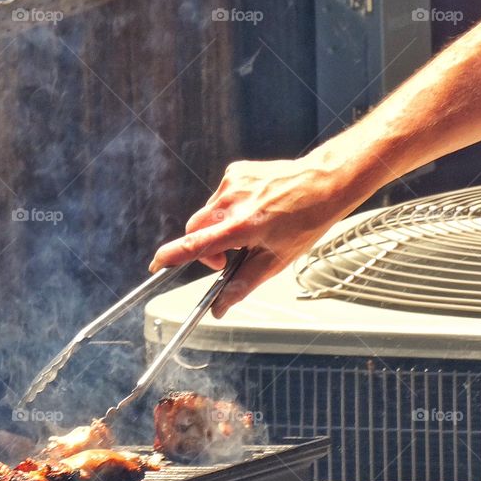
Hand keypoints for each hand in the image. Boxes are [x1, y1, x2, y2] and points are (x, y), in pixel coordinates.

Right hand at [150, 153, 357, 317]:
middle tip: (230, 257)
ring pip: (208, 214)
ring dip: (219, 227)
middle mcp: (232, 202)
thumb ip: (243, 285)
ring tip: (252, 228)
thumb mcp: (276, 261)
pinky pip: (220, 197)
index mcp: (242, 227)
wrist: (324, 182)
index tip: (156, 265)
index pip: (195, 244)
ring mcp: (232, 183)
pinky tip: (255, 208)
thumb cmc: (306, 222)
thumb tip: (219, 308)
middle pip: (195, 230)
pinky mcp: (235, 172)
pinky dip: (230, 208)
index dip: (170, 256)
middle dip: (205, 247)